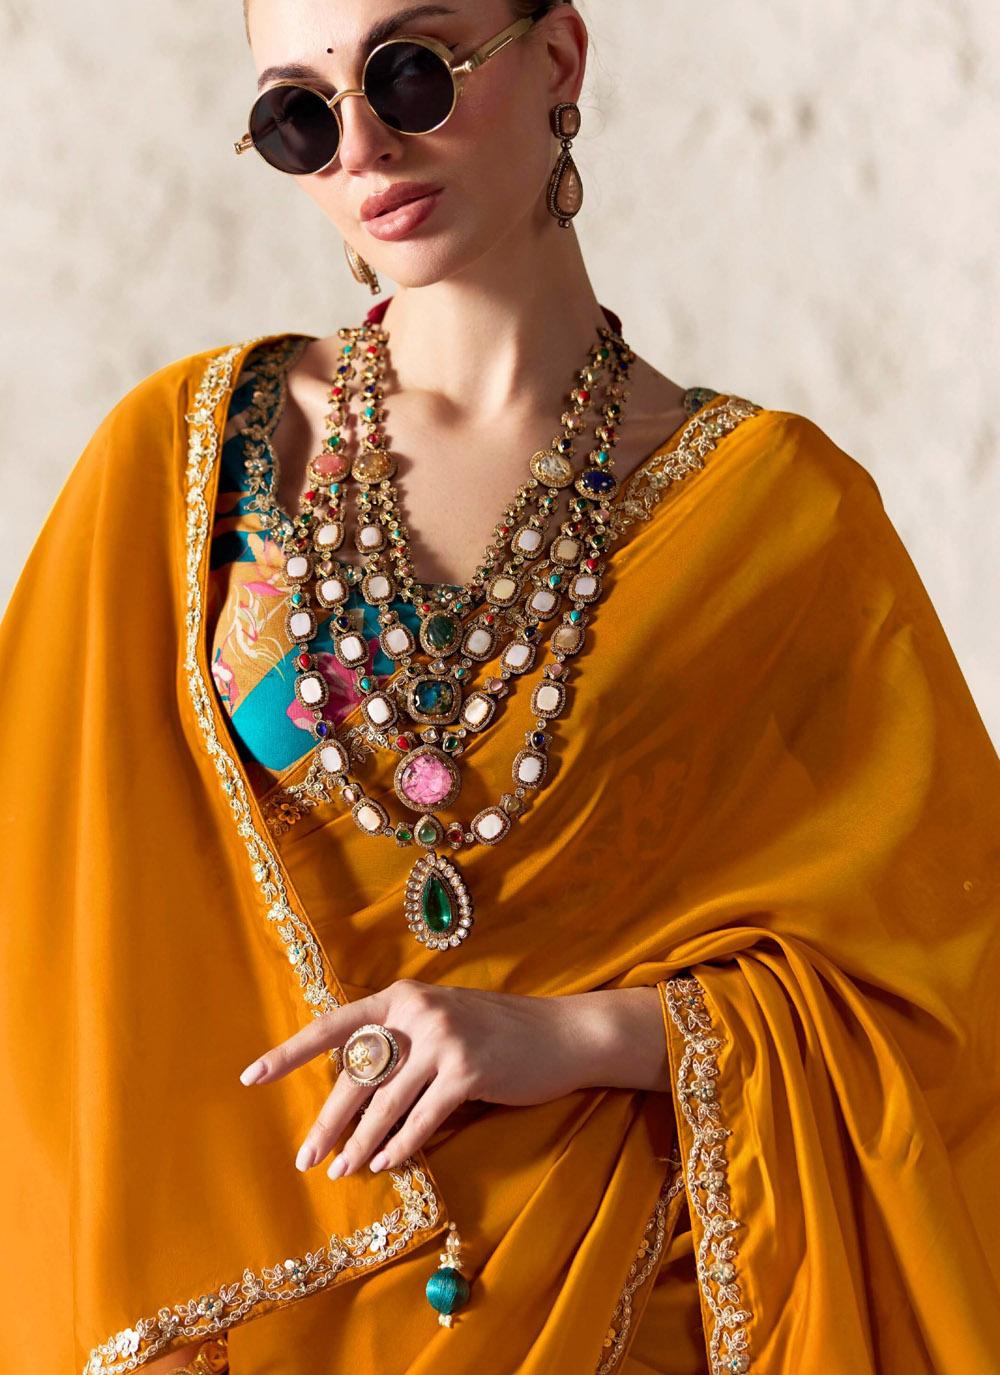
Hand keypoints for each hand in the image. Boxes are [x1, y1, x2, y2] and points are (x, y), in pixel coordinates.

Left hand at [238, 979, 589, 1179]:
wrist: (561, 1034)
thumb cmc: (498, 1032)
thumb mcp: (442, 1021)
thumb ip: (400, 1040)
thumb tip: (350, 1085)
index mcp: (402, 996)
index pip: (334, 1026)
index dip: (291, 1053)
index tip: (252, 1077)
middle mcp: (417, 1011)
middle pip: (356, 1075)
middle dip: (327, 1121)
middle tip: (305, 1158)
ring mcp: (444, 1039)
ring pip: (385, 1103)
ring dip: (360, 1143)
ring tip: (342, 1171)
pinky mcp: (468, 1070)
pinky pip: (422, 1118)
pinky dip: (401, 1145)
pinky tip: (386, 1165)